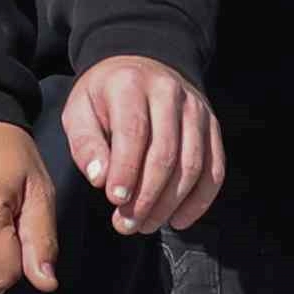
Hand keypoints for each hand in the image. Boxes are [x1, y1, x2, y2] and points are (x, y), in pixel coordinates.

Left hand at [61, 53, 223, 238]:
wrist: (140, 69)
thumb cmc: (105, 97)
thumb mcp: (79, 111)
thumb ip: (86, 144)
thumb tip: (100, 179)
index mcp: (131, 85)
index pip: (134, 132)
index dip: (126, 170)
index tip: (115, 200)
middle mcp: (169, 93)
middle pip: (165, 154)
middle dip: (146, 196)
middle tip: (127, 224)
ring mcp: (196, 110)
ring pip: (192, 165)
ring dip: (170, 203)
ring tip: (146, 224)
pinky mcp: (212, 127)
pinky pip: (214, 169)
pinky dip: (199, 200)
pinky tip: (178, 220)